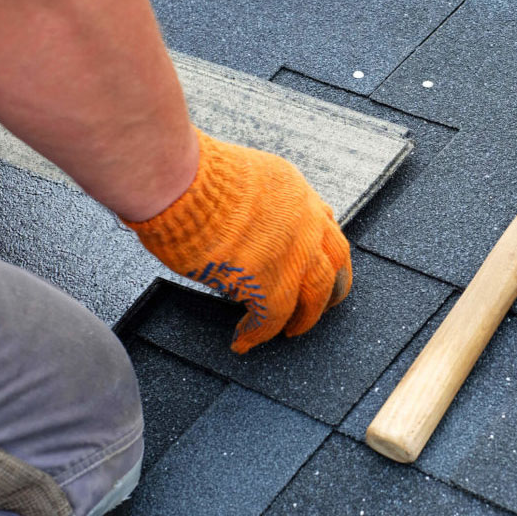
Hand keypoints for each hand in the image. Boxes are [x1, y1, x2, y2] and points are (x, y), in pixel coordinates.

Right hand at [126, 127, 351, 352]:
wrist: (180, 182)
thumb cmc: (192, 175)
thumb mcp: (241, 176)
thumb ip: (255, 202)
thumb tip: (240, 223)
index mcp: (297, 193)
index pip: (326, 226)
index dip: (323, 251)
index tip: (320, 265)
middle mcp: (306, 222)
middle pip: (336, 264)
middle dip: (332, 289)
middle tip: (323, 307)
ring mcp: (293, 254)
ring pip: (315, 296)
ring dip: (304, 319)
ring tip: (291, 332)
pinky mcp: (269, 283)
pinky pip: (272, 319)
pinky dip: (257, 334)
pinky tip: (243, 340)